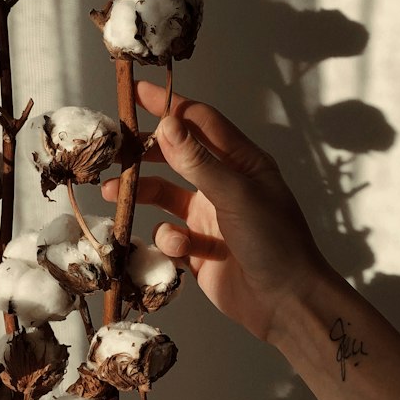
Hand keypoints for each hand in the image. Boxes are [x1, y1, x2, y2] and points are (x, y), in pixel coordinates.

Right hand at [102, 81, 329, 341]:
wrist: (287, 305)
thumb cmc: (275, 242)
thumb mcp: (236, 194)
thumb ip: (198, 161)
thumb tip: (166, 122)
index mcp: (243, 162)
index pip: (201, 122)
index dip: (169, 106)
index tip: (136, 94)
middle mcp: (225, 185)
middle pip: (176, 157)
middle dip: (145, 153)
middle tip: (113, 148)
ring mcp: (210, 218)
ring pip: (164, 196)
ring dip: (141, 193)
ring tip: (113, 193)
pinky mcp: (197, 251)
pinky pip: (169, 235)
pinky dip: (168, 240)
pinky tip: (179, 249)